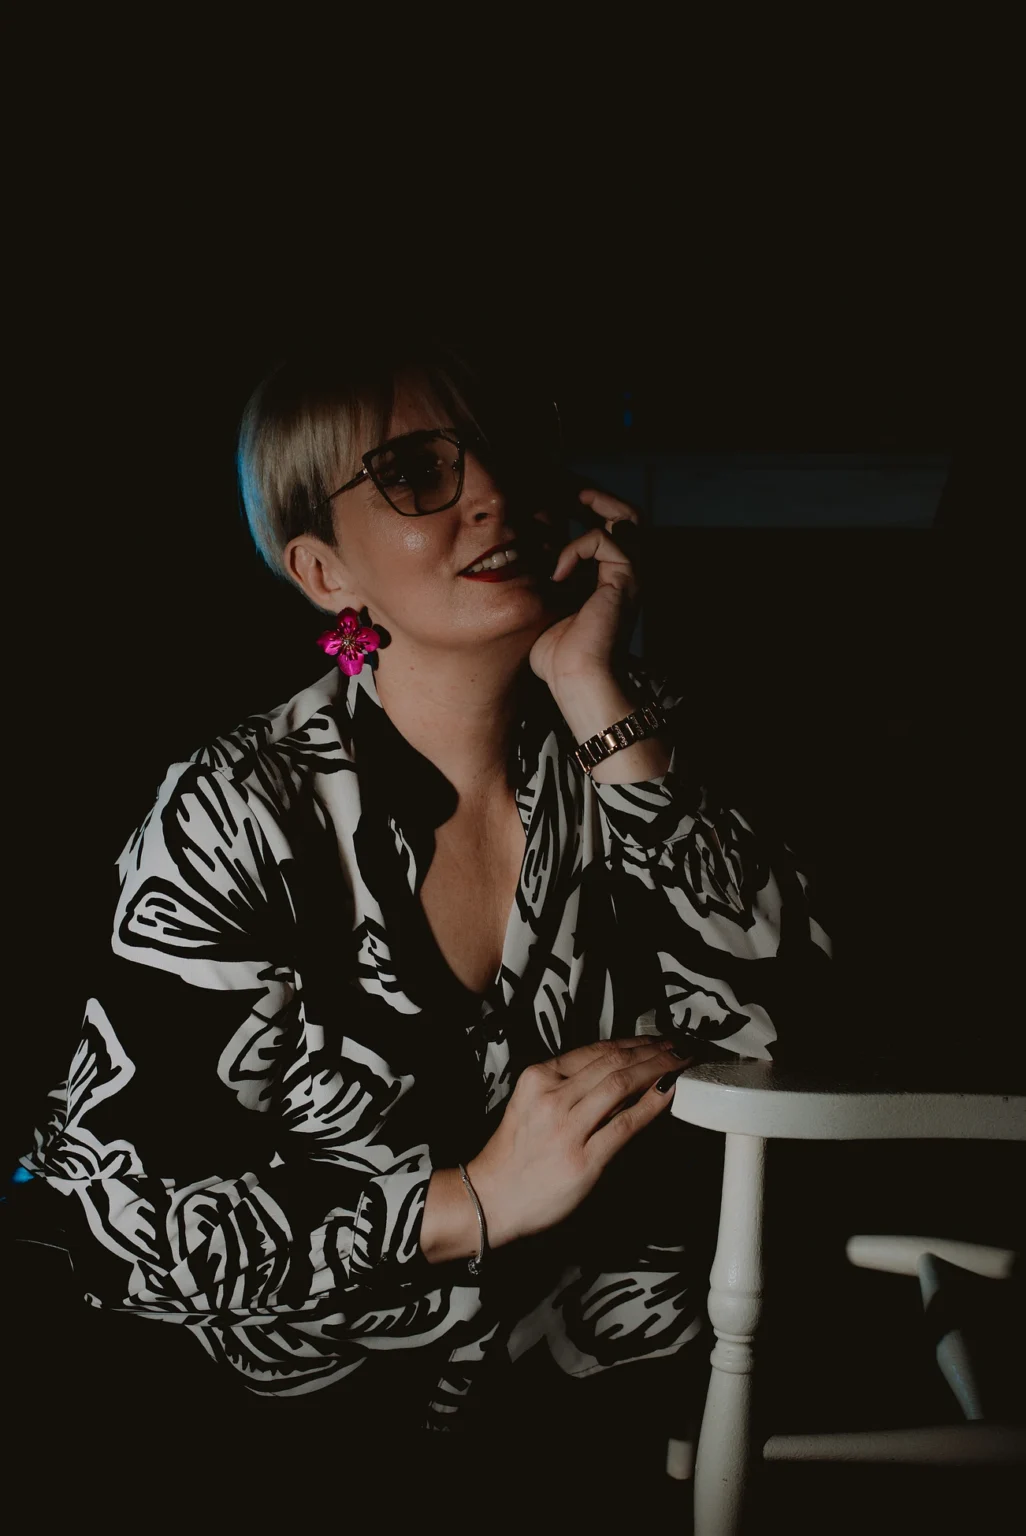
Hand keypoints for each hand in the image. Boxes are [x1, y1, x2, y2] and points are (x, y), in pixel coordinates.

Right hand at [466, 1036, 692, 1246]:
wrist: (491, 1199)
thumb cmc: (514, 1156)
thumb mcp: (531, 1105)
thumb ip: (567, 1087)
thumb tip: (616, 1075)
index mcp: (538, 1078)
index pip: (594, 1050)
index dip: (631, 1043)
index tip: (652, 1041)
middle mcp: (552, 1097)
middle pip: (612, 1062)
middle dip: (651, 1051)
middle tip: (676, 1047)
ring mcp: (567, 1127)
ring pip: (620, 1084)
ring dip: (657, 1069)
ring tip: (679, 1064)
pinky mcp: (583, 1159)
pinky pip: (626, 1124)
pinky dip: (651, 1105)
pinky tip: (668, 1094)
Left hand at [528, 488, 640, 693]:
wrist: (576, 680)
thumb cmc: (556, 655)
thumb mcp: (542, 605)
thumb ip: (539, 578)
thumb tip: (513, 554)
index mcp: (609, 578)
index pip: (606, 526)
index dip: (582, 507)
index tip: (547, 502)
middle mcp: (625, 572)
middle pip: (626, 514)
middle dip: (594, 497)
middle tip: (562, 495)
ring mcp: (630, 575)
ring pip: (626, 517)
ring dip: (592, 509)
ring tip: (563, 520)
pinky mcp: (626, 580)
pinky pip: (604, 539)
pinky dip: (576, 548)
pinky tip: (558, 574)